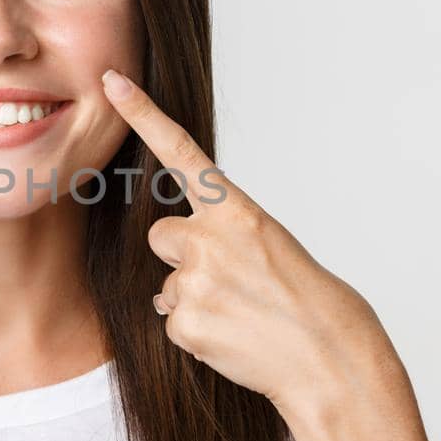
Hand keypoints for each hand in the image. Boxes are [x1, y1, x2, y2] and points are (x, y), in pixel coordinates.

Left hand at [100, 68, 401, 421]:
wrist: (328, 359)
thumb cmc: (305, 301)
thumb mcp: (270, 247)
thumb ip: (222, 238)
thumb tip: (174, 272)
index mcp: (238, 211)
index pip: (180, 153)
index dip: (143, 115)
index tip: (112, 82)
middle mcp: (210, 239)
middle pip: (162, 236)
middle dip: (181, 255)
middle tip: (229, 281)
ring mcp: (195, 282)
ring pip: (168, 285)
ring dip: (195, 299)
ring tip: (242, 314)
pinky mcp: (185, 323)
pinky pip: (173, 322)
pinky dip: (198, 332)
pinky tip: (234, 337)